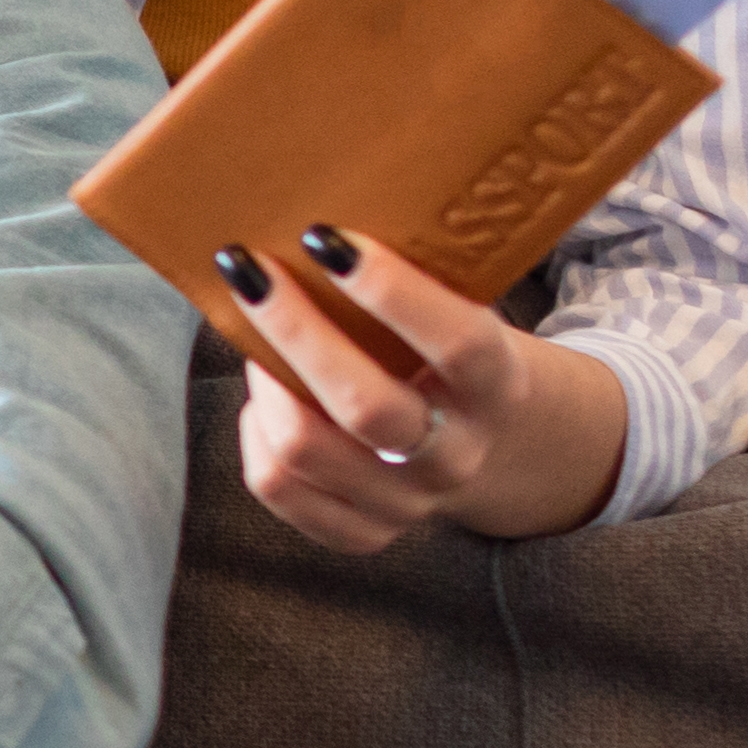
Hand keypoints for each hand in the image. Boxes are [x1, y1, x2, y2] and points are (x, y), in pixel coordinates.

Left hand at [223, 229, 630, 552]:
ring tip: (255, 331)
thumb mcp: (466, 312)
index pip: (457, 343)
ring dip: (266, 382)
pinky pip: (280, 486)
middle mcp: (457, 454)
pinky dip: (257, 433)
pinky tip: (266, 395)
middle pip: (366, 408)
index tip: (327, 237)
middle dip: (295, 331)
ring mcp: (409, 502)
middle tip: (249, 268)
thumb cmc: (452, 350)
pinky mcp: (363, 530)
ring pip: (306, 450)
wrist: (493, 441)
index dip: (393, 291)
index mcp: (497, 387)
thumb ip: (416, 277)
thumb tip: (313, 217)